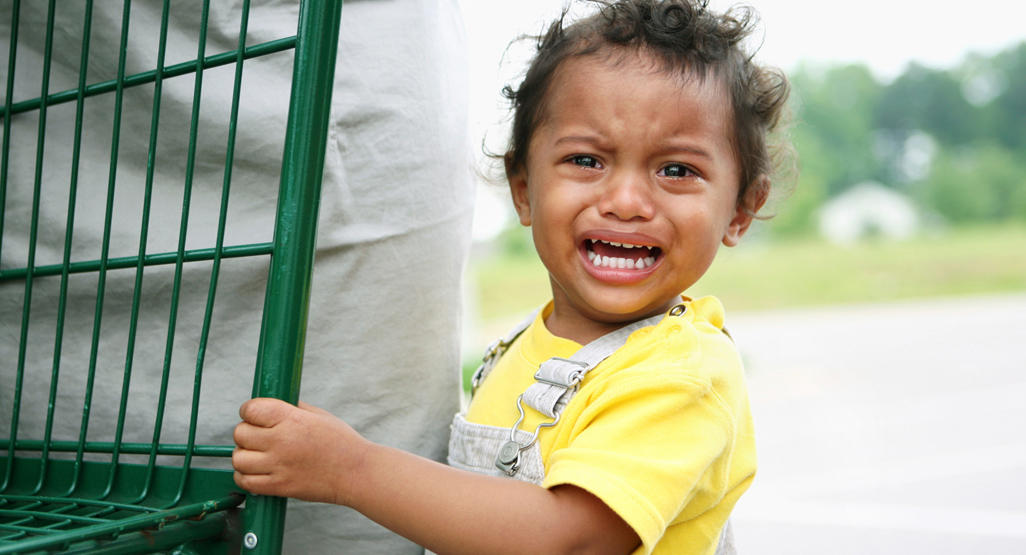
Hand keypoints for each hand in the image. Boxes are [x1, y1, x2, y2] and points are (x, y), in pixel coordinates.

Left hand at [232, 398, 365, 504]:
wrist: (356, 473)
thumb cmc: (342, 442)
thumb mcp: (319, 415)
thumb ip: (292, 409)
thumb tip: (271, 405)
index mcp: (292, 419)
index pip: (250, 409)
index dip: (249, 410)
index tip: (255, 414)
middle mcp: (281, 441)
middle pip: (240, 433)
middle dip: (247, 432)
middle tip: (259, 436)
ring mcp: (278, 466)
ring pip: (239, 458)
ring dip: (245, 455)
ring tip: (258, 455)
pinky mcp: (279, 486)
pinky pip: (245, 482)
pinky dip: (245, 477)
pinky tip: (257, 471)